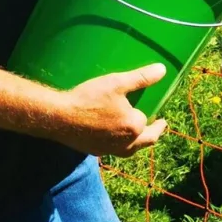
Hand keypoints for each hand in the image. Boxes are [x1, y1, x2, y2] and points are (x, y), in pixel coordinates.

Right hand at [50, 64, 167, 157]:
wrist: (59, 118)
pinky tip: (113, 137)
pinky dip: (120, 145)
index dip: (149, 114)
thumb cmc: (89, 98)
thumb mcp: (117, 83)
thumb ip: (141, 78)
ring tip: (139, 136)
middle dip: (153, 134)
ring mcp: (109, 150)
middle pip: (145, 141)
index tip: (158, 115)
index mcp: (134, 127)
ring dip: (138, 143)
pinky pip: (114, 151)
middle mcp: (125, 143)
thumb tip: (162, 70)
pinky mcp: (95, 151)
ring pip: (130, 150)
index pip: (146, 120)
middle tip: (158, 127)